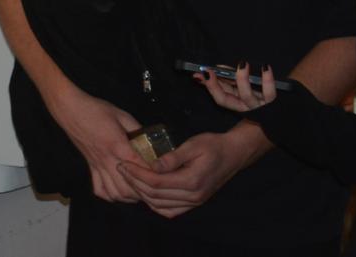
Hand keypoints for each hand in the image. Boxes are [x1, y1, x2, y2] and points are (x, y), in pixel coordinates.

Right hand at [43, 85, 144, 203]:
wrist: (71, 110)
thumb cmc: (96, 109)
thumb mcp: (121, 115)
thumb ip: (137, 128)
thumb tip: (150, 139)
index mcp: (117, 145)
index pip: (140, 166)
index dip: (153, 172)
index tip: (163, 173)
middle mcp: (107, 160)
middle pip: (129, 187)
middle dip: (143, 190)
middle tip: (154, 185)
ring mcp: (97, 166)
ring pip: (115, 193)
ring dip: (129, 196)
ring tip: (139, 190)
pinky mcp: (90, 168)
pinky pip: (100, 190)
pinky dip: (111, 195)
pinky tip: (119, 190)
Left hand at [118, 125, 265, 217]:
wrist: (233, 154)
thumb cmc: (213, 146)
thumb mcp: (193, 145)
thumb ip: (172, 157)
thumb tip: (153, 165)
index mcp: (191, 181)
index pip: (156, 182)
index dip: (137, 174)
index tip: (123, 163)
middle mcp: (193, 196)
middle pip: (155, 196)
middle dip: (135, 183)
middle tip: (121, 169)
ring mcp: (194, 202)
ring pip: (160, 206)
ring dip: (142, 194)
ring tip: (130, 178)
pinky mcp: (194, 202)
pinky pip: (170, 210)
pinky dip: (155, 204)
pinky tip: (146, 192)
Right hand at [195, 62, 277, 113]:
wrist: (287, 107)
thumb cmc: (261, 92)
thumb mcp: (242, 89)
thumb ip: (225, 80)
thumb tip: (206, 71)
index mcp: (237, 103)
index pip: (219, 97)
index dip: (208, 86)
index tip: (200, 73)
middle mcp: (246, 107)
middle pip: (227, 100)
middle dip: (215, 85)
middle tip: (209, 70)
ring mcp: (258, 106)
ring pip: (246, 96)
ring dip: (242, 80)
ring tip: (242, 64)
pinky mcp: (273, 102)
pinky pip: (270, 93)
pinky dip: (267, 79)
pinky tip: (265, 67)